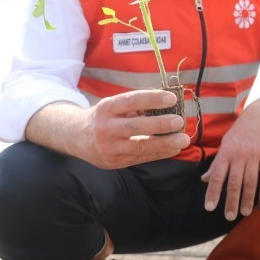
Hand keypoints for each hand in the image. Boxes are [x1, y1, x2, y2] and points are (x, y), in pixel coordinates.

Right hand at [68, 90, 188, 168]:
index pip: (131, 100)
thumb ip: (136, 106)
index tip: (172, 98)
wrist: (75, 137)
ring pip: (140, 147)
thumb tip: (169, 104)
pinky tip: (174, 149)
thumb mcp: (113, 106)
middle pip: (135, 126)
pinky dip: (159, 153)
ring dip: (164, 143)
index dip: (152, 98)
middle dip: (159, 124)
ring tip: (183, 140)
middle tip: (180, 121)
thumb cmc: (104, 117)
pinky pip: (140, 158)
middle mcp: (105, 128)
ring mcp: (108, 147)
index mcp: (106, 108)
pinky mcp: (114, 162)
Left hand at [201, 106, 259, 219]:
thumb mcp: (225, 145)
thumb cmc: (240, 133)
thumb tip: (204, 180)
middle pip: (234, 182)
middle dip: (231, 201)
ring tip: (245, 212)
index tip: (210, 207)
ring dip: (248, 198)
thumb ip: (216, 164)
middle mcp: (238, 155)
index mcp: (225, 153)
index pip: (216, 176)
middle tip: (229, 217)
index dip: (213, 192)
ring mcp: (254, 155)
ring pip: (250, 181)